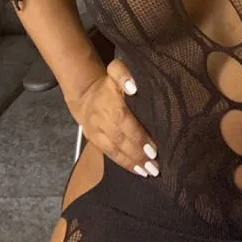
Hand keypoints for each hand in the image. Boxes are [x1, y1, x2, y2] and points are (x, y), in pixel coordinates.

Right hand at [65, 59, 158, 178]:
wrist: (85, 96)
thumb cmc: (109, 84)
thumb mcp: (116, 70)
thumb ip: (123, 73)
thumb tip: (133, 86)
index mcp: (109, 97)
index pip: (122, 117)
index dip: (137, 133)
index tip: (153, 146)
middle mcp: (101, 115)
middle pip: (120, 136)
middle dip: (138, 151)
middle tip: (156, 162)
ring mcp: (96, 129)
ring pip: (115, 148)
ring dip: (133, 160)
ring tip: (150, 169)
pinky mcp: (95, 140)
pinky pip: (110, 153)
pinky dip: (125, 163)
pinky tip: (139, 171)